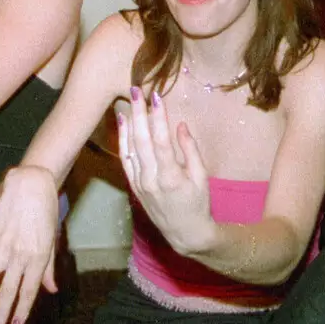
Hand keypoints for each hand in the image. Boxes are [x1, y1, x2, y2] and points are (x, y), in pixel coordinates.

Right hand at [0, 165, 59, 323]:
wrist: (34, 181)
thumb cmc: (46, 212)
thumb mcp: (52, 240)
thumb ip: (49, 268)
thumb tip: (52, 290)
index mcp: (40, 257)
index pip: (29, 290)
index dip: (21, 309)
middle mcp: (23, 253)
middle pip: (10, 289)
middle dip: (1, 312)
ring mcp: (6, 243)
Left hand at [120, 86, 214, 254]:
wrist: (184, 234)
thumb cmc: (198, 204)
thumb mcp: (201, 178)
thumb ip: (190, 150)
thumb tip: (180, 125)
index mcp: (171, 178)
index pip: (161, 142)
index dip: (158, 118)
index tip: (157, 97)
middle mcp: (151, 180)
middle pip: (142, 141)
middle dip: (139, 113)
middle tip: (137, 90)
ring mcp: (140, 184)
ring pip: (130, 148)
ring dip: (129, 122)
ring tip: (128, 100)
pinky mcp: (134, 186)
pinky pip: (125, 160)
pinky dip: (123, 140)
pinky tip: (123, 123)